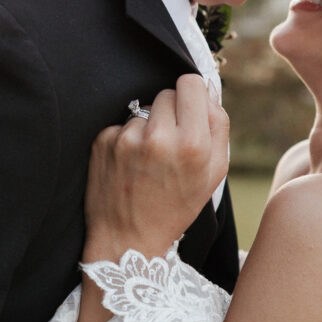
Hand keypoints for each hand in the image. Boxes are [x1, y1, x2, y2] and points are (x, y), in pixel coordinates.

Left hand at [83, 76, 229, 263]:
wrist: (127, 239)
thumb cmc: (175, 207)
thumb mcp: (214, 173)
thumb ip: (218, 126)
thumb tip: (208, 89)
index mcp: (192, 144)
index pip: (191, 83)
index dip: (193, 95)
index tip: (190, 111)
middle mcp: (159, 137)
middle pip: (168, 92)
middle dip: (171, 112)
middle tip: (171, 143)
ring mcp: (127, 138)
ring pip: (144, 109)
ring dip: (148, 126)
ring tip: (148, 159)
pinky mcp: (103, 141)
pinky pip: (122, 124)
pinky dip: (127, 139)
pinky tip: (130, 164)